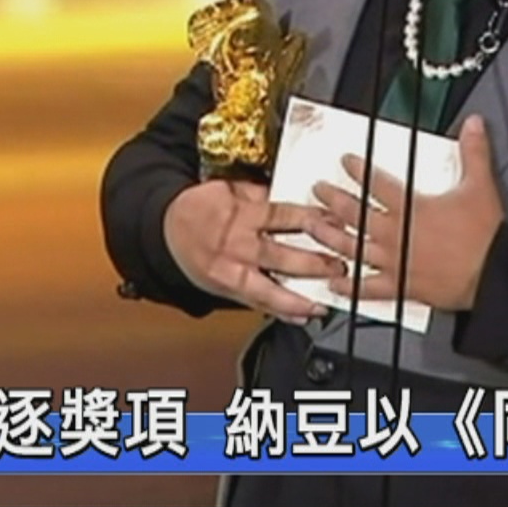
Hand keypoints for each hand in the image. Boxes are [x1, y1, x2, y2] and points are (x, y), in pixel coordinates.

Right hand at [162, 179, 342, 323]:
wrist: (168, 231)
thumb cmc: (203, 208)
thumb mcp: (229, 189)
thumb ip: (261, 195)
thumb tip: (298, 195)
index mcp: (240, 215)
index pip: (281, 216)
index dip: (310, 220)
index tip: (334, 223)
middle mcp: (236, 245)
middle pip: (279, 255)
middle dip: (311, 263)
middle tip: (339, 267)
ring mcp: (231, 271)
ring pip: (268, 288)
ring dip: (298, 297)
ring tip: (322, 303)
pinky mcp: (228, 289)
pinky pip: (256, 303)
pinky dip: (280, 312)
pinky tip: (301, 316)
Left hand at [307, 114, 504, 312]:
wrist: (492, 273)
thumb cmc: (484, 235)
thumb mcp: (479, 186)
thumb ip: (473, 152)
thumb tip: (473, 125)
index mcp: (411, 207)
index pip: (376, 182)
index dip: (357, 169)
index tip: (345, 162)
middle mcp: (395, 233)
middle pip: (354, 213)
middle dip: (332, 199)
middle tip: (318, 191)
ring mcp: (394, 261)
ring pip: (351, 247)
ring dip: (329, 236)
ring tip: (313, 228)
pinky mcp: (399, 286)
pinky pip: (367, 288)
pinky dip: (349, 287)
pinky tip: (334, 284)